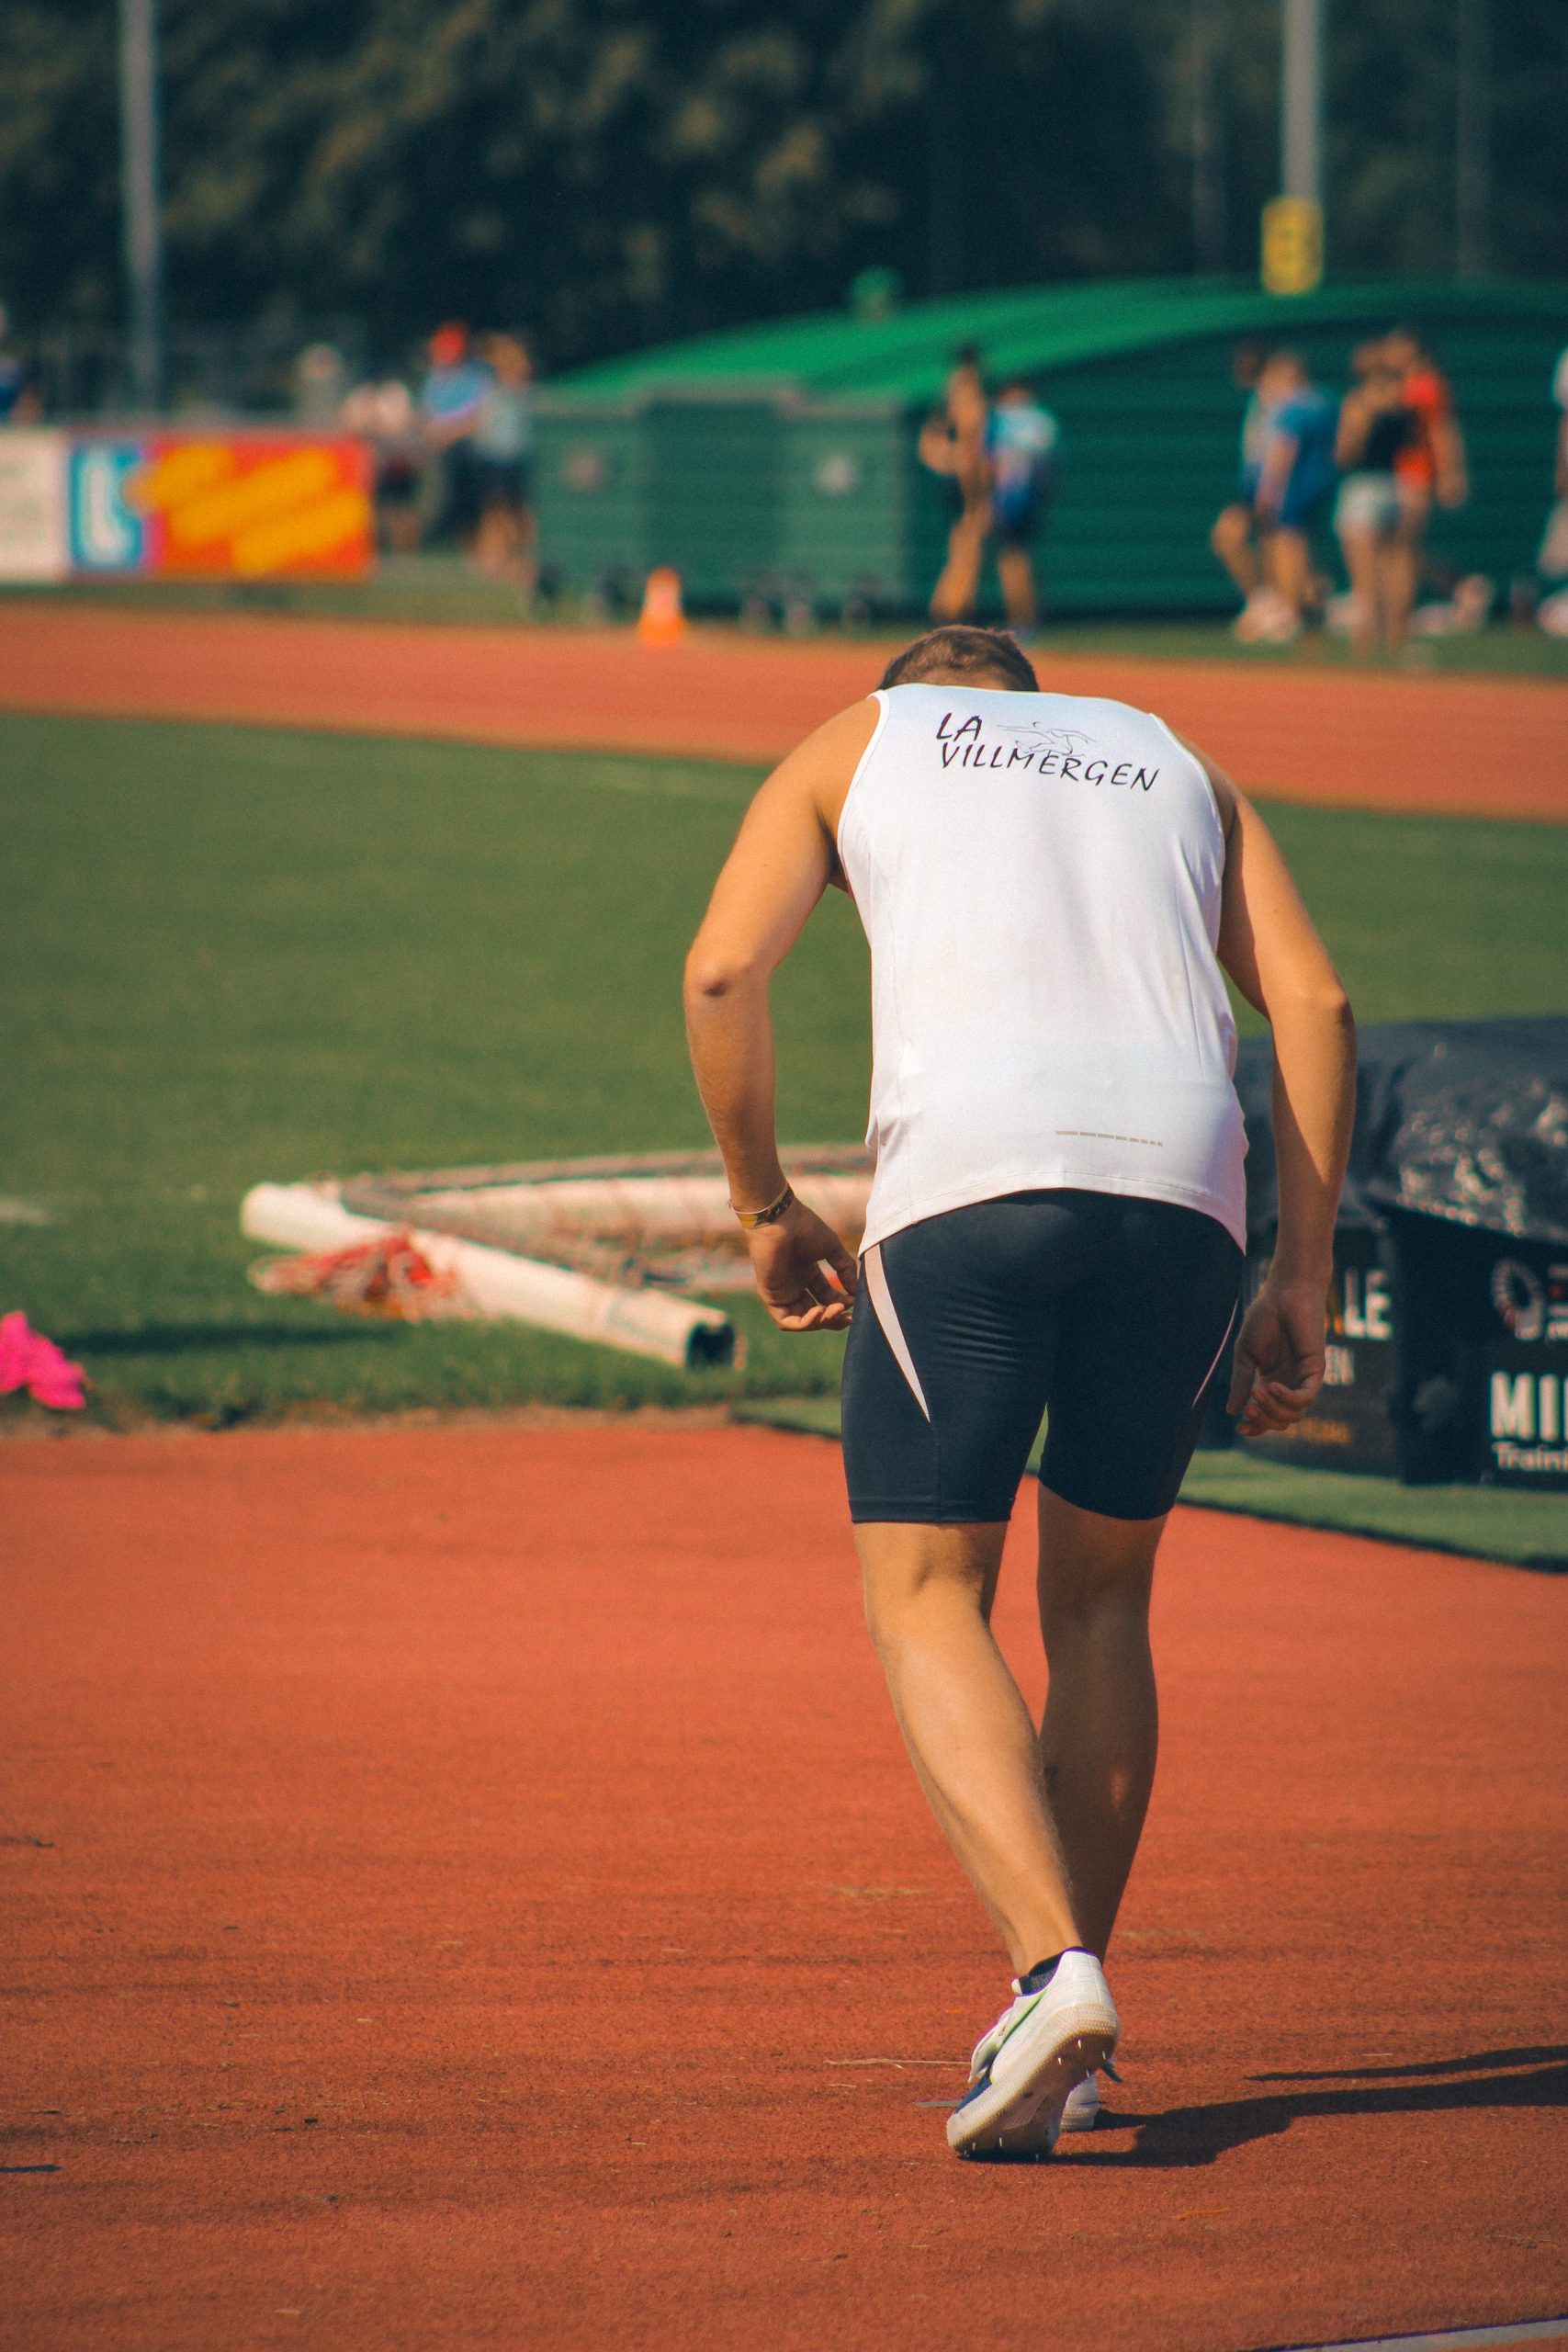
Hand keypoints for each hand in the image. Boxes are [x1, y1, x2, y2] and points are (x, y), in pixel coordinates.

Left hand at [745, 1196, 857, 1332]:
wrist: (780, 1219)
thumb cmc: (805, 1227)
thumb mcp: (833, 1248)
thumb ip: (846, 1269)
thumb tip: (857, 1292)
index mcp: (807, 1273)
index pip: (826, 1298)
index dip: (842, 1304)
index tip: (856, 1303)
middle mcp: (794, 1285)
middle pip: (815, 1313)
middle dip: (833, 1318)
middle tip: (848, 1316)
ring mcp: (781, 1292)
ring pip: (802, 1321)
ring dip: (822, 1322)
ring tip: (836, 1311)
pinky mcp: (770, 1296)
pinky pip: (786, 1321)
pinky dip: (804, 1323)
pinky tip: (819, 1312)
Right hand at [1226, 1278, 1326, 1437]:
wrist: (1283, 1294)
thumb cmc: (1264, 1319)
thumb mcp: (1246, 1355)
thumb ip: (1242, 1383)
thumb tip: (1232, 1411)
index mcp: (1272, 1382)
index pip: (1268, 1415)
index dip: (1255, 1426)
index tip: (1239, 1428)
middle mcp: (1290, 1383)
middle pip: (1281, 1420)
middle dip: (1263, 1421)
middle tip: (1248, 1410)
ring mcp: (1304, 1378)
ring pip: (1294, 1414)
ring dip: (1273, 1410)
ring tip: (1257, 1394)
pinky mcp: (1315, 1369)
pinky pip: (1306, 1397)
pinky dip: (1288, 1399)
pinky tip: (1271, 1387)